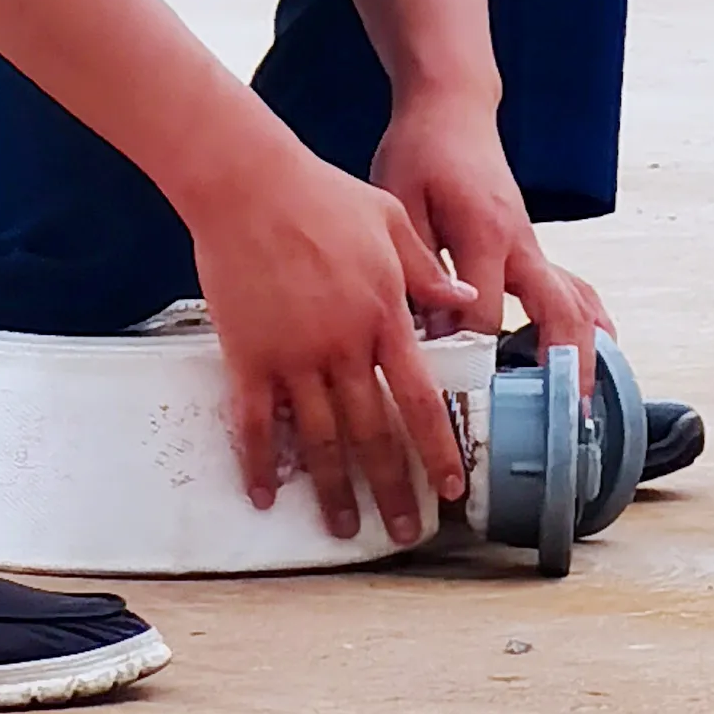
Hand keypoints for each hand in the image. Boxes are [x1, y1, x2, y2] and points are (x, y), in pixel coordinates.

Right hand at [183, 127, 476, 542]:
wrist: (246, 180)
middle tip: (400, 533)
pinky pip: (253, 422)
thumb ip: (426, 269)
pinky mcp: (247, 354)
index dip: (436, 451)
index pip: (421, 400)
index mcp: (382, 317)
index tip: (448, 489)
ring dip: (330, 490)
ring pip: (318, 439)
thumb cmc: (318, 192)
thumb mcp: (388, 220)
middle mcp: (343, 347)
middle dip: (389, 490)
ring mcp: (293, 355)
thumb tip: (466, 298)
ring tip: (338, 528)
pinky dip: (259, 462)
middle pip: (372, 434)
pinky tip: (265, 493)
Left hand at [370, 90, 612, 383]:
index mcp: (483, 231)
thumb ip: (417, 265)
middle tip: (563, 422)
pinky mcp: (534, 248)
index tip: (457, 403)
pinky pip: (572, 290)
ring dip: (585, 354)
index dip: (471, 361)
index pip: (485, 315)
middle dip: (564, 368)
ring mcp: (534, 245)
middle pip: (558, 313)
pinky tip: (592, 358)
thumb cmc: (420, 151)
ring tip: (585, 410)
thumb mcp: (400, 201)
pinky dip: (586, 325)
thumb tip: (428, 333)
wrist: (451, 109)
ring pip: (576, 304)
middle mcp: (520, 242)